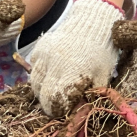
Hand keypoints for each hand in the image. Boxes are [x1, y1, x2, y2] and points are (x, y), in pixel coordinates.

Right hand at [27, 0, 123, 116]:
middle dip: (48, 103)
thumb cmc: (102, 53)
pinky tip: (51, 74)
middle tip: (56, 105)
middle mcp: (54, 63)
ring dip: (41, 90)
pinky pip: (33, 67)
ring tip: (53, 90)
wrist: (93, 24)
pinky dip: (40, 74)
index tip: (62, 112)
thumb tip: (81, 112)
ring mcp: (44, 54)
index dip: (57, 110)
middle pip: (41, 93)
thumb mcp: (103, 76)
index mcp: (72, 72)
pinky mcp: (39, 47)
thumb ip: (92, 95)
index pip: (54, 101)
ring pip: (34, 81)